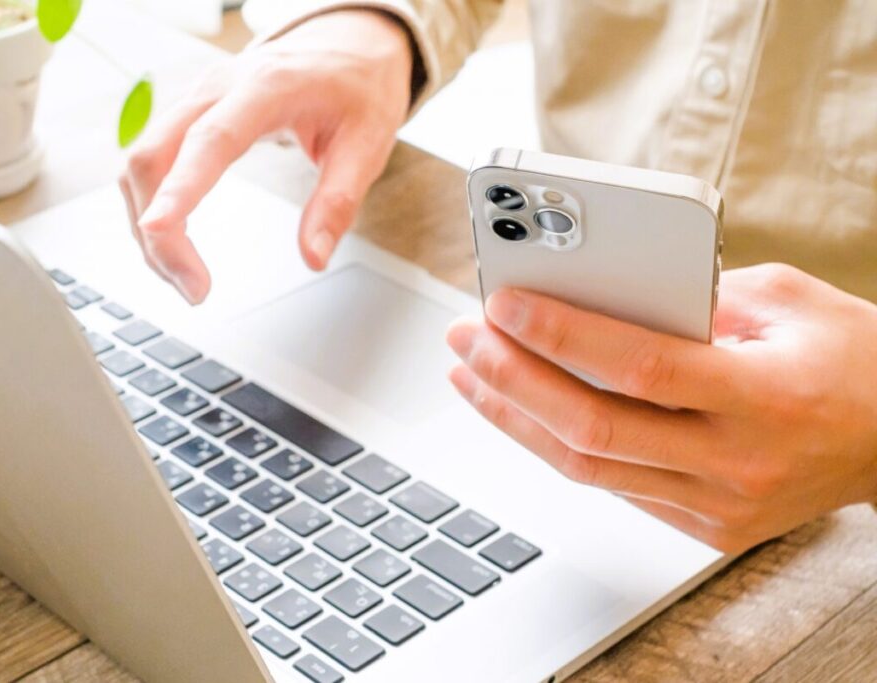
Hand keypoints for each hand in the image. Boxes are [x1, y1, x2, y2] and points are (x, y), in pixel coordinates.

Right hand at [119, 10, 413, 302]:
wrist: (349, 44)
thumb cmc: (357, 86)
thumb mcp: (368, 144)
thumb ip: (338, 202)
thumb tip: (314, 255)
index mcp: (266, 88)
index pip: (209, 140)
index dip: (179, 188)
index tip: (157, 230)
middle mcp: (217, 88)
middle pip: (154, 155)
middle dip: (158, 229)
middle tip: (192, 287)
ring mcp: (196, 98)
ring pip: (141, 161)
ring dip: (149, 224)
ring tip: (185, 277)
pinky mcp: (189, 114)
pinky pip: (150, 160)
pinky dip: (152, 205)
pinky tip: (171, 241)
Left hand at [446, 264, 876, 552]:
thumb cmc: (854, 362)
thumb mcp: (789, 301)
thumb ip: (698, 295)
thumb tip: (604, 291)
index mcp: (767, 395)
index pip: (641, 368)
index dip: (562, 335)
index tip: (504, 303)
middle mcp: (738, 460)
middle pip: (595, 428)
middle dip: (514, 380)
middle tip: (467, 339)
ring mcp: (719, 504)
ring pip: (589, 467)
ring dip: (517, 417)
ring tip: (473, 372)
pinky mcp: (705, 525)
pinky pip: (612, 485)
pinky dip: (558, 444)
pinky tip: (522, 409)